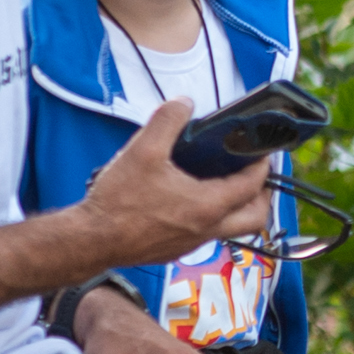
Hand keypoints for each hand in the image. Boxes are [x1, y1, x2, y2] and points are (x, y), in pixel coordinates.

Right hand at [79, 101, 273, 267]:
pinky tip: (190, 199)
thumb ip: (167, 121)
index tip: (262, 151)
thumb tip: (184, 104)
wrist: (90, 240)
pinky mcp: (175, 250)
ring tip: (225, 184)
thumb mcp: (142, 150)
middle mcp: (207, 229)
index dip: (262, 165)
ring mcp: (192, 243)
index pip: (252, 185)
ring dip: (237, 208)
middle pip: (255, 217)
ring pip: (233, 229)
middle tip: (254, 176)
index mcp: (208, 206)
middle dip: (262, 195)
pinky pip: (207, 235)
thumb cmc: (117, 202)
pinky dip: (211, 217)